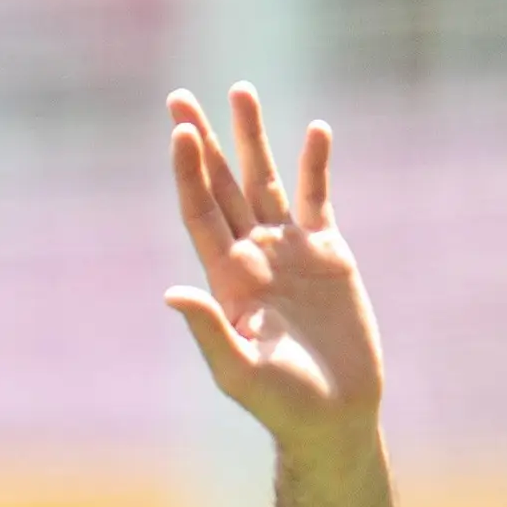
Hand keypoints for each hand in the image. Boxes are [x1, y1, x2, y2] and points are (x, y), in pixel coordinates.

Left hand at [163, 83, 384, 449]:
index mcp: (225, 279)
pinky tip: (315, 131)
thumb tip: (172, 294)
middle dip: (203, 141)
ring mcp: (290, 250)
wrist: (334, 415)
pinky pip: (318, 199)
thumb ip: (209, 331)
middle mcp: (252, 256)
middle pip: (222, 186)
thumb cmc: (281, 404)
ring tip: (241, 91)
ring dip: (253, 138)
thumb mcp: (239, 371)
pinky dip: (316, 166)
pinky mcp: (329, 254)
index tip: (180, 131)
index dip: (188, 172)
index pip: (200, 212)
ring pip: (266, 181)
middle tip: (180, 97)